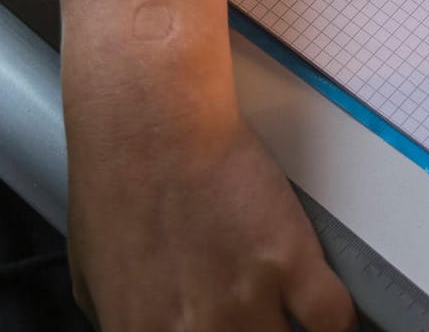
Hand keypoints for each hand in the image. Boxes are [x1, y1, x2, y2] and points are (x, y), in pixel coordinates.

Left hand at [67, 113, 354, 331]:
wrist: (148, 119)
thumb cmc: (116, 179)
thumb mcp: (93, 274)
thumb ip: (121, 320)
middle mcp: (195, 331)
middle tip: (252, 325)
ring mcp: (245, 299)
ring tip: (285, 320)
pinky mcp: (287, 259)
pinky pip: (332, 319)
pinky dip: (335, 321)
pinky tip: (328, 316)